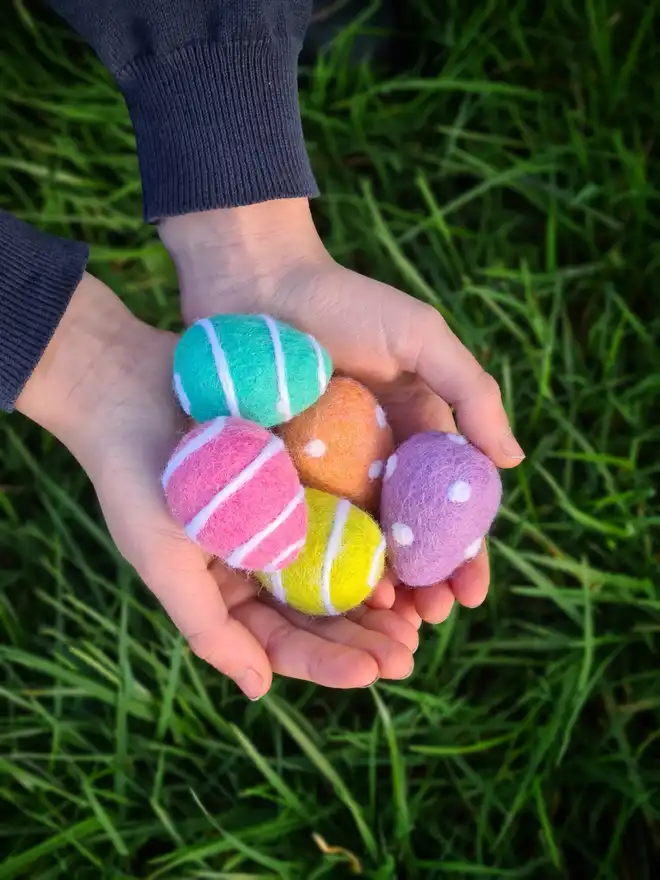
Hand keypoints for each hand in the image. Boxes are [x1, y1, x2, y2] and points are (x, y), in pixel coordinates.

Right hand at [17, 273, 417, 697]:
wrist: (126, 386)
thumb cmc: (136, 478)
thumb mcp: (162, 559)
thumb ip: (208, 627)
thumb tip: (259, 689)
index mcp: (227, 589)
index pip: (283, 640)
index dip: (328, 661)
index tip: (373, 673)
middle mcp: (261, 561)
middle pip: (321, 611)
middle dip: (364, 636)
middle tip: (409, 653)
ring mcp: (285, 517)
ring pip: (340, 567)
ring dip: (379, 594)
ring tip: (420, 612)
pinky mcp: (303, 474)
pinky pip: (345, 509)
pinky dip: (374, 532)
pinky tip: (405, 547)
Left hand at [160, 199, 524, 624]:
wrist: (252, 282)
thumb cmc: (341, 302)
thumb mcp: (419, 336)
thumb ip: (470, 392)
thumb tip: (512, 461)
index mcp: (412, 435)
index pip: (447, 508)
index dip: (464, 554)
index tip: (471, 594)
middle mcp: (370, 462)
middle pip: (401, 540)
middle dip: (420, 587)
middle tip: (426, 626)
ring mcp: (320, 473)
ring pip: (352, 548)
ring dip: (371, 591)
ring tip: (383, 626)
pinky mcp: (272, 474)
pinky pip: (297, 530)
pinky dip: (314, 567)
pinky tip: (324, 601)